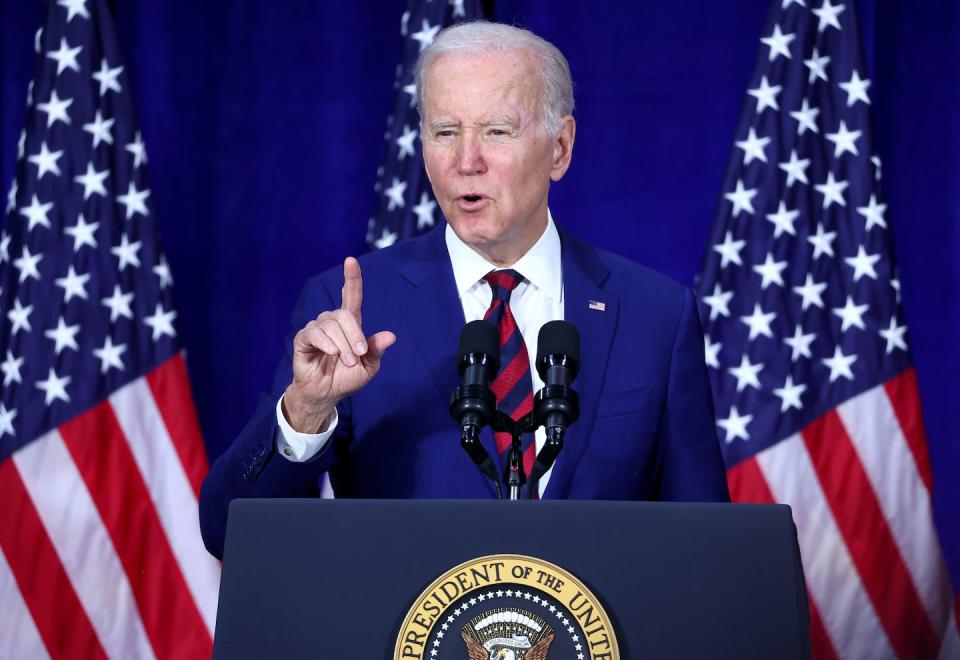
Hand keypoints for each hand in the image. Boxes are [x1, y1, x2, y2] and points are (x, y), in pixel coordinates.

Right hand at [282, 257, 395, 432]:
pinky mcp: (303, 339)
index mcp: (350, 323)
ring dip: (342, 346)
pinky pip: (315, 334)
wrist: (327, 394)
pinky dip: (326, 343)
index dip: (351, 278)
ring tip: (347, 362)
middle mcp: (332, 321)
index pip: (351, 296)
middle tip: (358, 355)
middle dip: (355, 336)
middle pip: (344, 315)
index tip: (351, 261)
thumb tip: (391, 336)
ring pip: (331, 325)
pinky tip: (331, 353)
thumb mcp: (369, 366)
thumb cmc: (347, 378)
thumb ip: (377, 350)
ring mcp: (317, 328)